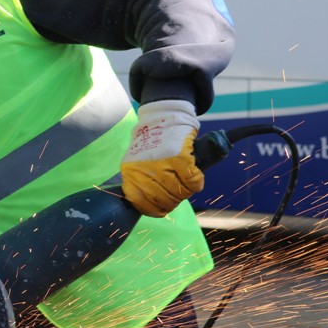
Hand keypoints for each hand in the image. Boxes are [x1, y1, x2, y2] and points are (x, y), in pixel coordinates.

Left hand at [120, 99, 203, 216]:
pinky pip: (192, 181)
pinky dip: (196, 183)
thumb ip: (141, 182)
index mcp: (130, 173)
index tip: (162, 209)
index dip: (154, 210)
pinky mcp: (179, 156)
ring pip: (179, 192)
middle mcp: (143, 169)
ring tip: (186, 186)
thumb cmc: (151, 145)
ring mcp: (161, 163)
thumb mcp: (137, 163)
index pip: (140, 203)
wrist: (162, 117)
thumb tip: (152, 207)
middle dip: (174, 201)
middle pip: (163, 200)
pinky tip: (195, 178)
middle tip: (178, 195)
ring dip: (186, 192)